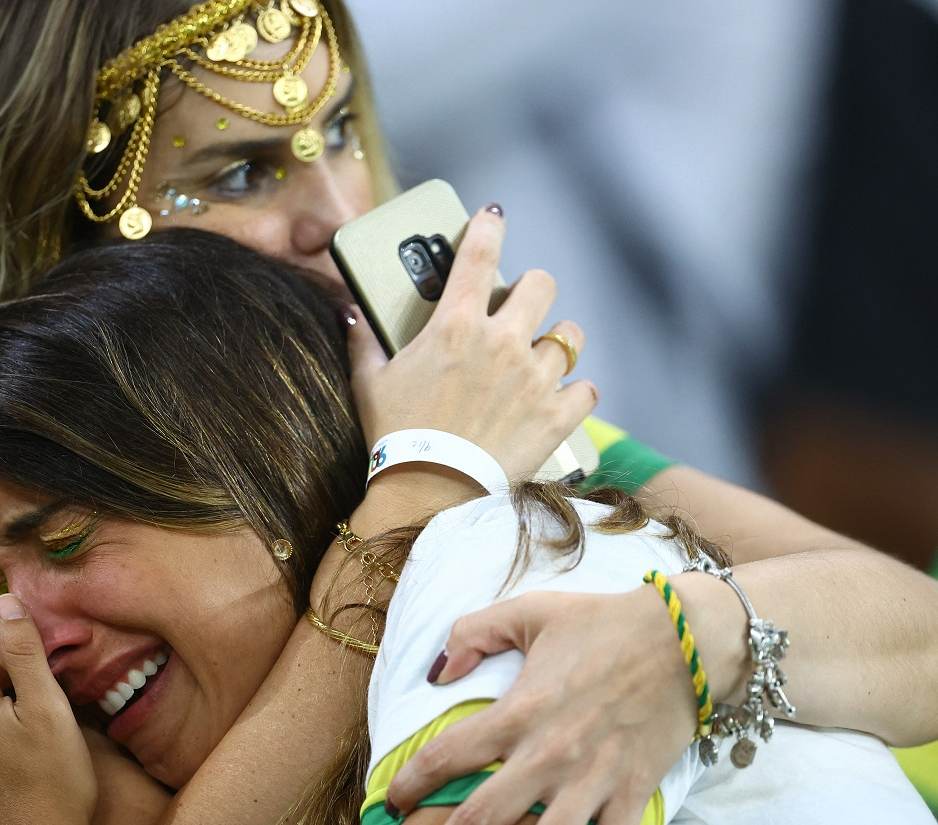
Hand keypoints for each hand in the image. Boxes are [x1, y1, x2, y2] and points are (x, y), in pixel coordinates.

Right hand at [347, 206, 597, 482]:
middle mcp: (502, 341)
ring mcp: (534, 378)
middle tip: (520, 308)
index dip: (489, 226)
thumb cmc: (395, 437)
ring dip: (558, 342)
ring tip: (542, 357)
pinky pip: (586, 388)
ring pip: (571, 335)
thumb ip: (362, 340)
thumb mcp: (369, 383)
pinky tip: (558, 399)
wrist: (428, 493)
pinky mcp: (556, 415)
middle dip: (533, 290)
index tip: (494, 217)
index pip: (480, 252)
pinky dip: (575, 393)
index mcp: (455, 324)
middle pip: (542, 284)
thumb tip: (352, 312)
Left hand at [383, 586, 694, 824]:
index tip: (390, 802)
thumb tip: (435, 671)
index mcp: (520, 710)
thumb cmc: (603, 622)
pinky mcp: (632, 792)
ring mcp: (593, 779)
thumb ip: (473, 633)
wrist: (686, 636)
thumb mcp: (529, 612)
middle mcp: (550, 753)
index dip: (412, 780)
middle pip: (483, 817)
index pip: (449, 753)